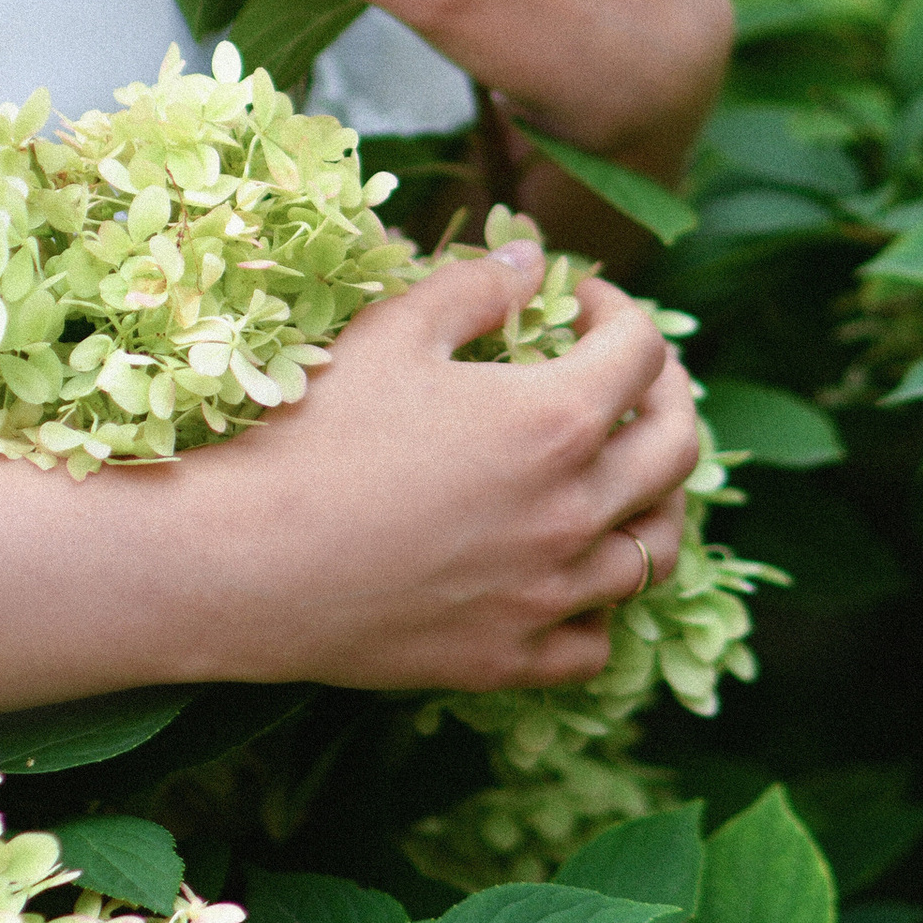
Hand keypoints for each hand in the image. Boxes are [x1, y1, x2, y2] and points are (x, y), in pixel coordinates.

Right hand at [180, 246, 698, 692]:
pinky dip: (600, 605)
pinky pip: (596, 641)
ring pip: (656, 552)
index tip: (580, 302)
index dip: (618, 310)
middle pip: (677, 449)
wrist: (244, 562)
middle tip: (630, 376)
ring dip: (654, 502)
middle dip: (666, 395)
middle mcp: (574, 511)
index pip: (640, 351)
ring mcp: (550, 595)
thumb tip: (526, 263)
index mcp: (554, 420)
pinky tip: (570, 575)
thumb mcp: (390, 334)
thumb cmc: (312, 435)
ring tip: (623, 476)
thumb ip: (472, 290)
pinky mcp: (511, 658)